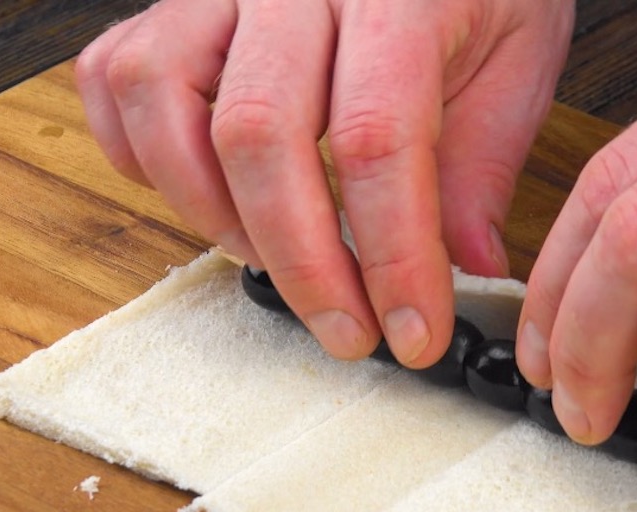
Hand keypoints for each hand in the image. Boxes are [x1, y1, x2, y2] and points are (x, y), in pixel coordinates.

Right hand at [75, 0, 572, 364]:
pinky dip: (139, 151)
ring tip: (270, 260)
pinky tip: (204, 194)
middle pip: (259, 134)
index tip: (413, 332)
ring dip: (208, 209)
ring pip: (162, 98)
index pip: (376, 138)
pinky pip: (115, 73)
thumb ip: (486, 160)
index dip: (390, 255)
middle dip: (301, 262)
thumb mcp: (520, 55)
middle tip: (346, 330)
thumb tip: (467, 266)